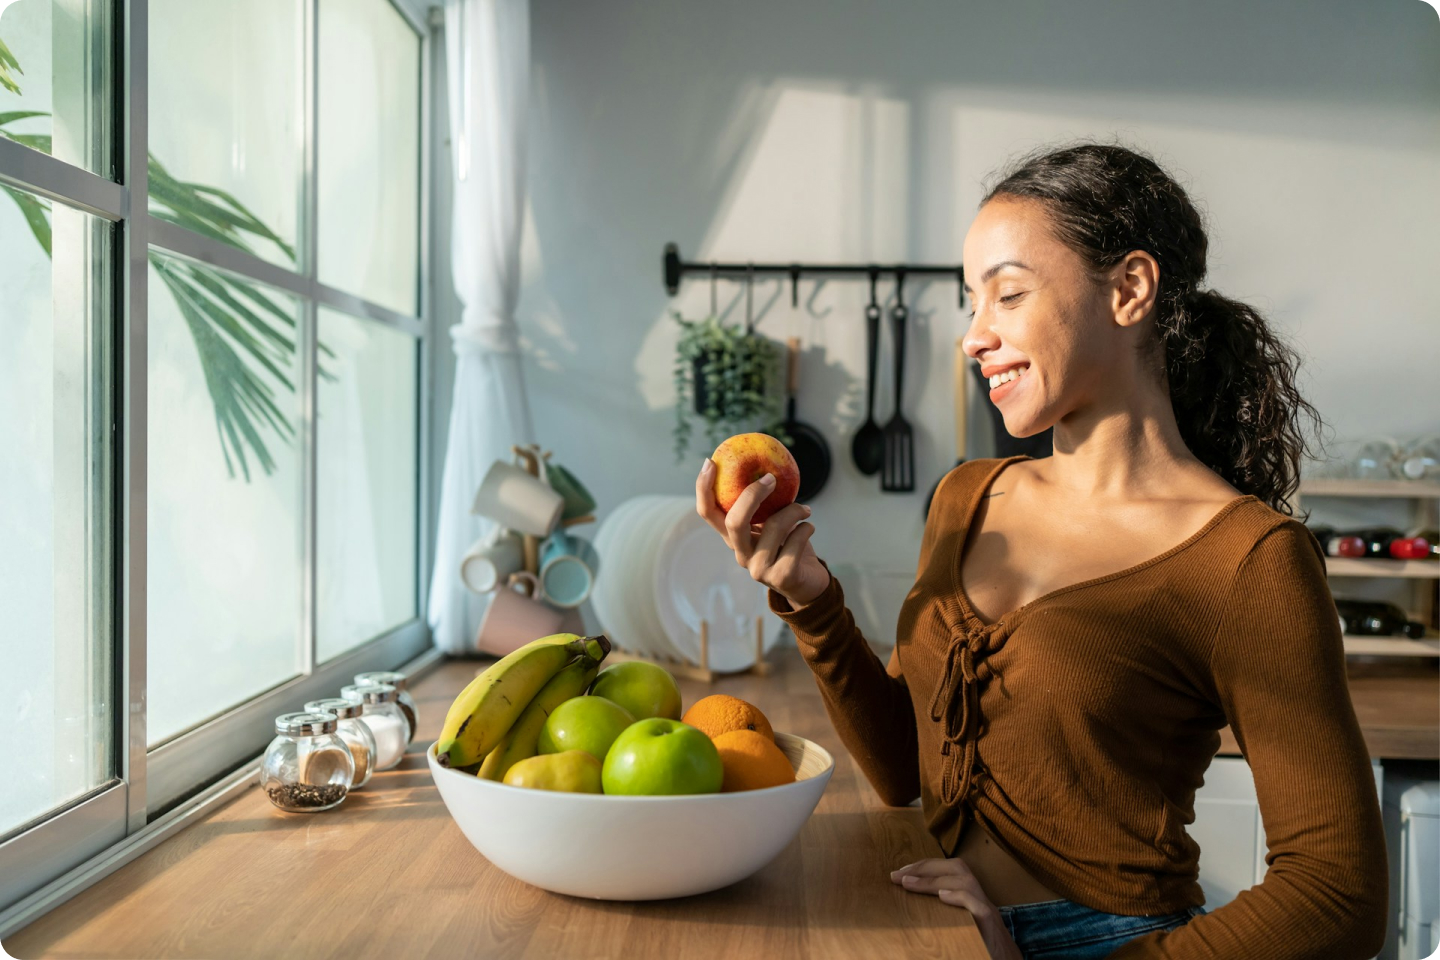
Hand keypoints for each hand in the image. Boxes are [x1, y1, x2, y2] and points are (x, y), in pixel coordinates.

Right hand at [694, 459, 829, 608]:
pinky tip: (808, 528)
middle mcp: (741, 554)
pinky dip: (805, 529)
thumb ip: (765, 505)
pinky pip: (795, 542)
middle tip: (771, 479)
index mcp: (733, 538)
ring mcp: (759, 568)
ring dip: (794, 511)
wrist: (808, 583)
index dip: (703, 488)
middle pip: (734, 522)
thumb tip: (764, 466)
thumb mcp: (772, 523)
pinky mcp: (781, 577)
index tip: (710, 462)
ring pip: (773, 527)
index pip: (707, 513)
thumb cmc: (789, 546)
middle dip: (752, 495)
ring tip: (805, 509)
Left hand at [891, 858, 1023, 959]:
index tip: (900, 873)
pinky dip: (960, 897)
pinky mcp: (992, 927)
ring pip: (967, 882)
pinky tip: (942, 895)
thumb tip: (911, 912)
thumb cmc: (982, 951)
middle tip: (898, 875)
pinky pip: (978, 907)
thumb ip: (942, 917)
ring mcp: (989, 913)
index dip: (925, 867)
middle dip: (926, 866)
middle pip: (958, 867)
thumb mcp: (958, 930)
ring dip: (934, 879)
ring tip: (909, 883)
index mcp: (972, 901)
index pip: (951, 870)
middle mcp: (981, 901)